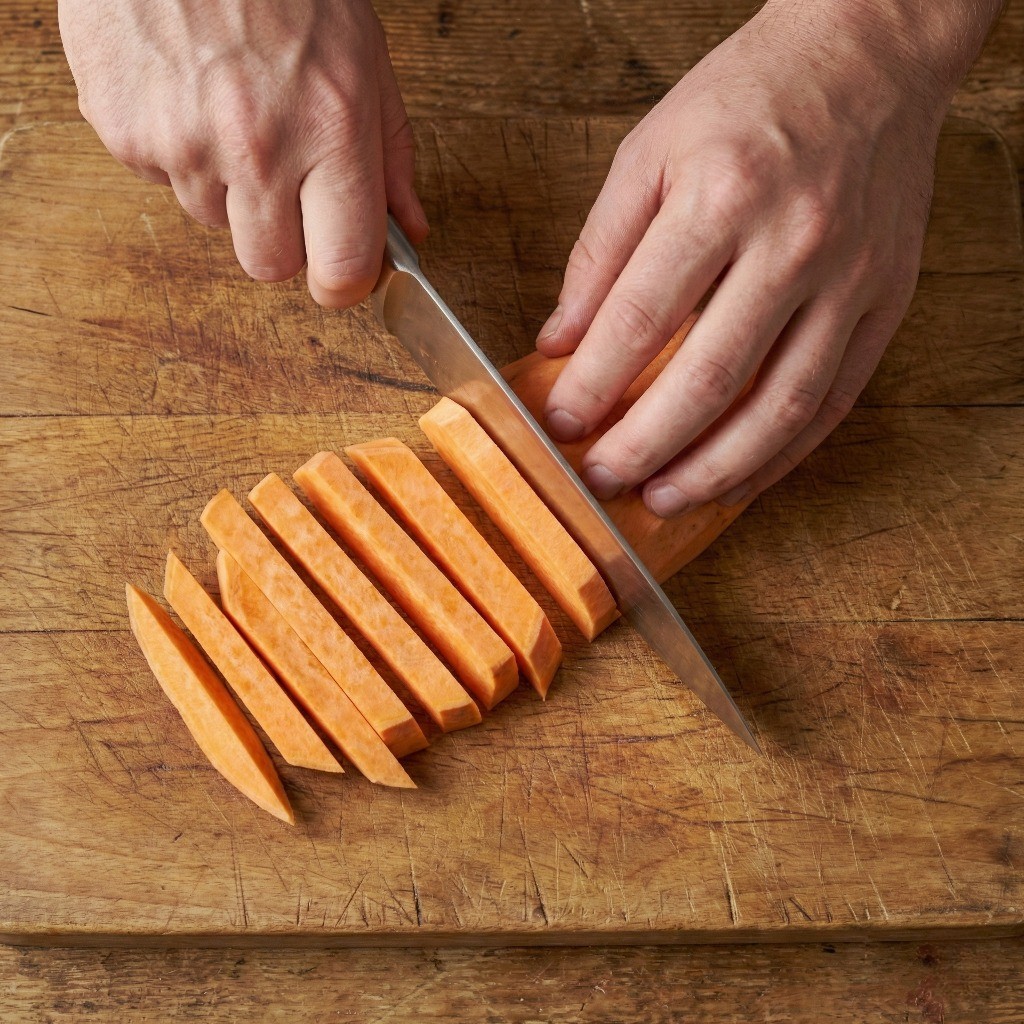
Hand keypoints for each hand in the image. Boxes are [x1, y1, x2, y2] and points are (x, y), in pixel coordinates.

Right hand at [59, 0, 425, 305]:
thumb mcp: (364, 59)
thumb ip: (390, 156)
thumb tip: (408, 229)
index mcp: (331, 131)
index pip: (341, 267)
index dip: (343, 281)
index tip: (340, 272)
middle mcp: (258, 147)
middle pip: (270, 266)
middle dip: (281, 239)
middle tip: (284, 182)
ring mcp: (184, 144)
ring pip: (213, 223)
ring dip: (227, 188)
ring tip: (230, 111)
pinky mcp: (126, 134)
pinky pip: (161, 181)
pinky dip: (177, 152)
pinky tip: (187, 94)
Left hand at [536, 2, 965, 517]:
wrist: (867, 58)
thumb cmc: (747, 100)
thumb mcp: (648, 152)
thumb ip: (599, 251)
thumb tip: (560, 340)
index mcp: (721, 196)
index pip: (639, 318)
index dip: (593, 385)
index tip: (561, 423)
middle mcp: (792, 242)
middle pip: (709, 378)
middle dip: (645, 445)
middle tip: (603, 479)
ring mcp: (848, 279)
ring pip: (778, 406)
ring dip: (714, 470)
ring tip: (664, 500)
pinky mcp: (883, 303)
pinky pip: (831, 401)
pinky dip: (780, 454)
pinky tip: (736, 481)